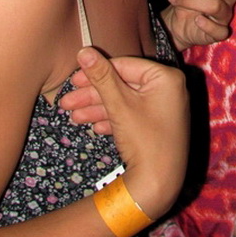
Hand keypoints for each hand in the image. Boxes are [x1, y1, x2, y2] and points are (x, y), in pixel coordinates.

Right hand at [70, 48, 188, 219]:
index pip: (125, 65)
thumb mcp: (119, 105)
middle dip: (93, 94)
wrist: (158, 185)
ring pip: (125, 101)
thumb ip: (101, 77)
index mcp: (165, 77)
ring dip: (98, 108)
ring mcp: (164, 108)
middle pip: (123, 84)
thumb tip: (84, 51)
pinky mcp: (158, 125)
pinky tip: (95, 128)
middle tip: (67, 102)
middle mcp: (168, 89)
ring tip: (74, 118)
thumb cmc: (143, 139)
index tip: (73, 79)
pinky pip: (132, 115)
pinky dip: (113, 119)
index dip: (96, 71)